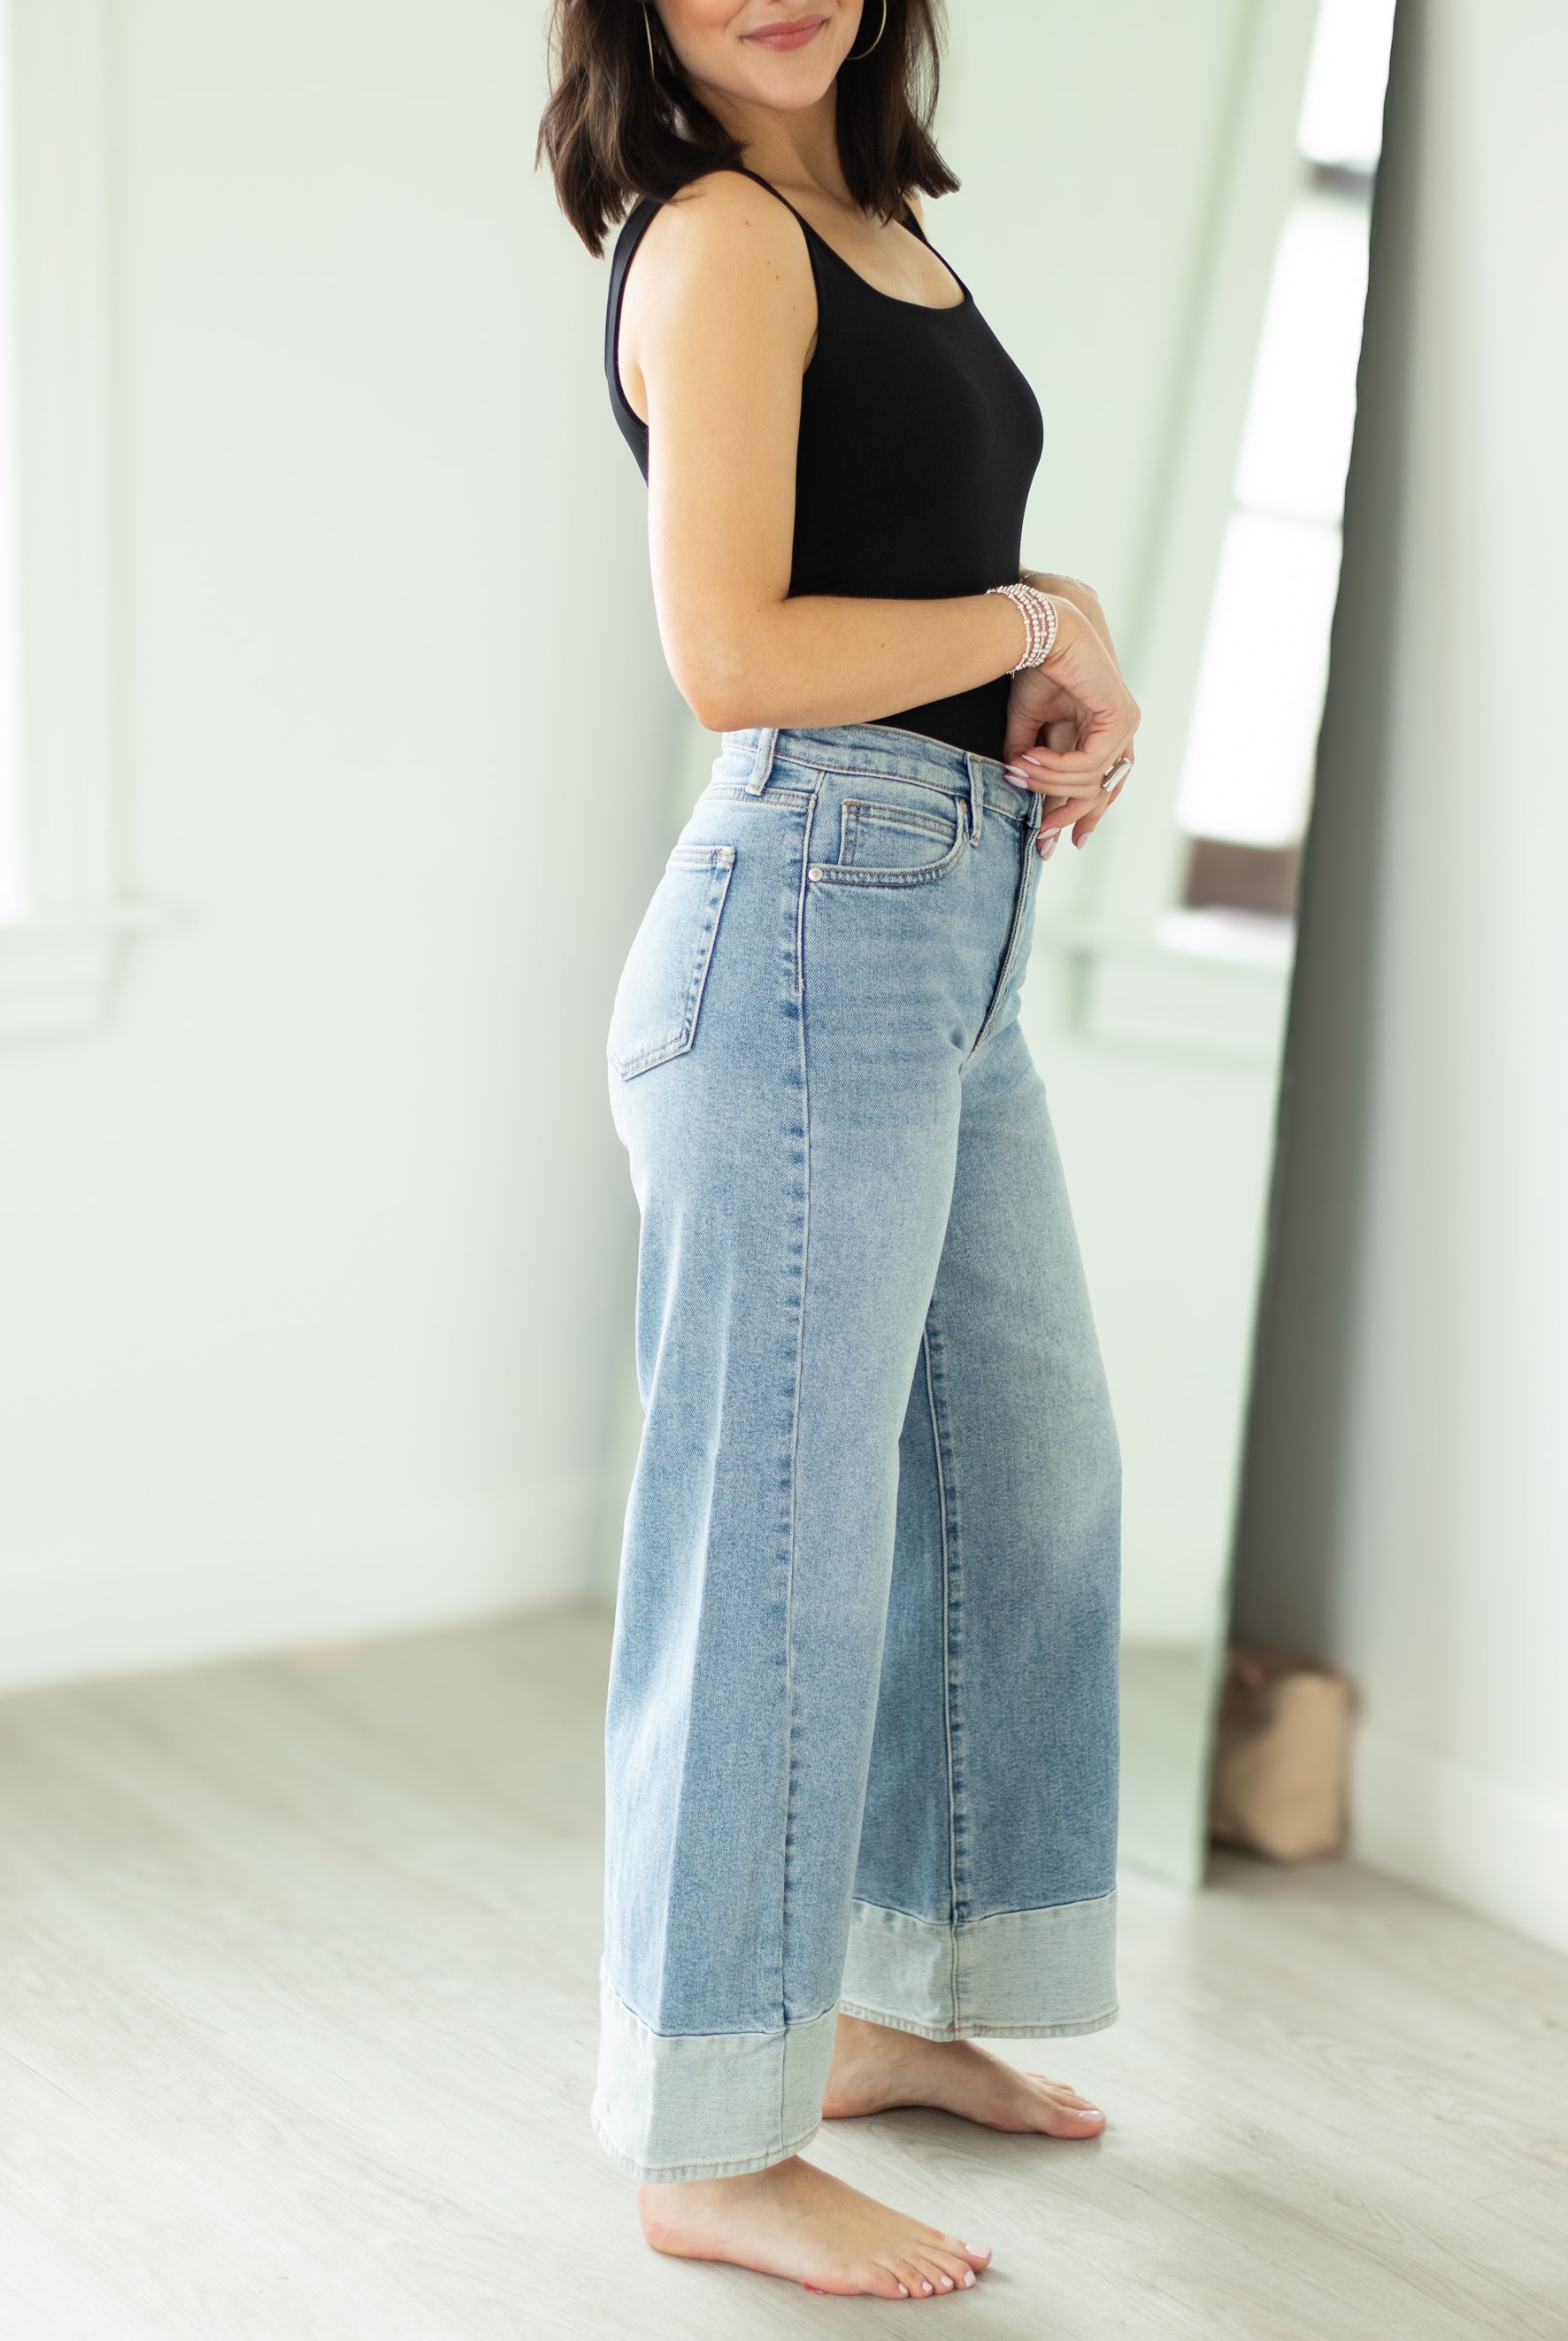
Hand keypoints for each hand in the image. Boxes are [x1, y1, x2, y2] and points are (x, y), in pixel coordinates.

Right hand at [1003, 596, 1139, 856]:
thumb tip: (1021, 794)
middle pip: (1099, 793)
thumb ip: (1032, 762)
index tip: (1050, 841)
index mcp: (1102, 733)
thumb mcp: (1029, 728)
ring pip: (1089, 782)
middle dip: (1067, 816)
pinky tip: (1029, 761)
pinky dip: (1056, 768)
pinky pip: (1089, 764)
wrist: (1042, 629)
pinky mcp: (1122, 718)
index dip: (1078, 816)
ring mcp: (1125, 727)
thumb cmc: (1036, 669)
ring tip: (1017, 773)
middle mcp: (1120, 732)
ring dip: (1048, 783)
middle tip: (1040, 837)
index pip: (1099, 787)